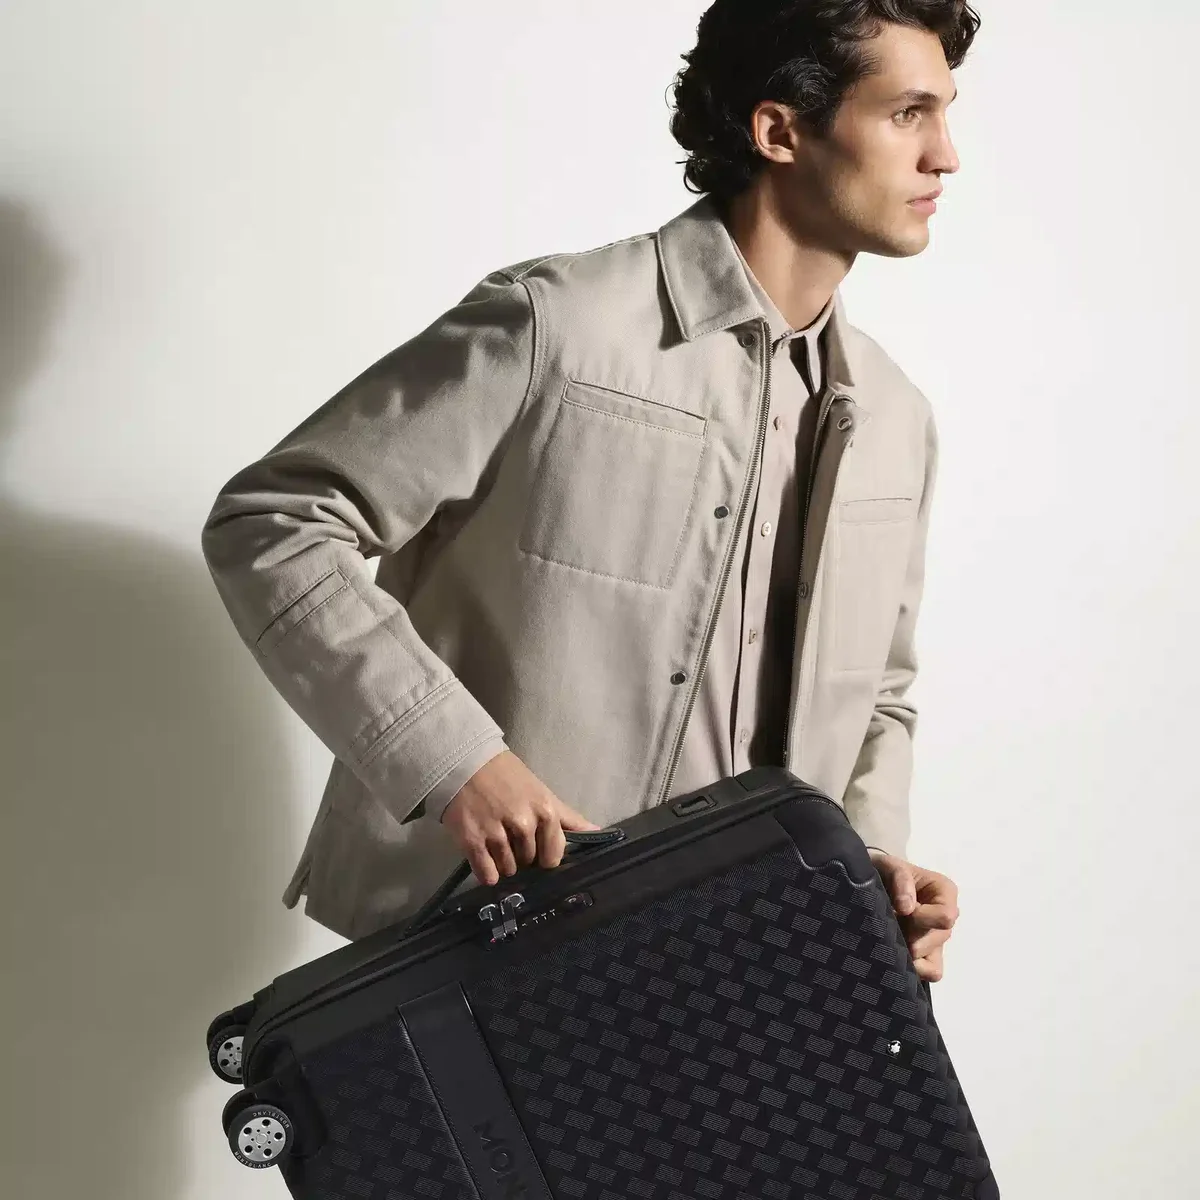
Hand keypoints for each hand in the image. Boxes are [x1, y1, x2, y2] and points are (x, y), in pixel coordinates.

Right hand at [441, 750, 601, 885]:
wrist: (465, 763)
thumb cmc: (507, 776)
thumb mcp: (541, 792)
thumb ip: (567, 817)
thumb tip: (596, 831)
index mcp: (545, 812)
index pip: (553, 856)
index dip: (544, 853)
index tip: (533, 843)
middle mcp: (523, 825)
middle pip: (530, 863)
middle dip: (521, 855)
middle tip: (509, 836)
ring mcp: (497, 834)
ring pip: (508, 870)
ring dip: (502, 862)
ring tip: (494, 839)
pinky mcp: (472, 842)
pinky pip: (487, 875)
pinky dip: (486, 871)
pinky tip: (482, 854)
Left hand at [867, 848, 958, 983]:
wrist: (875, 882)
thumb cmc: (885, 871)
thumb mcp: (889, 865)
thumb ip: (900, 878)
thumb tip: (906, 908)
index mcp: (945, 891)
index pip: (946, 916)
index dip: (922, 918)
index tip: (901, 911)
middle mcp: (946, 917)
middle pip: (938, 940)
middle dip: (910, 936)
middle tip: (890, 925)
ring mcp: (937, 939)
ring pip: (933, 962)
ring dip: (909, 954)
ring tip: (891, 938)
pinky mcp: (927, 955)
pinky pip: (930, 973)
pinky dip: (913, 969)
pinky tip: (895, 955)